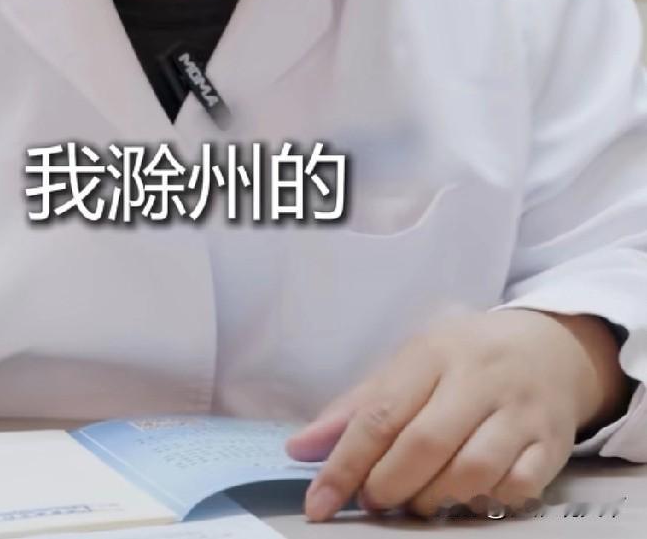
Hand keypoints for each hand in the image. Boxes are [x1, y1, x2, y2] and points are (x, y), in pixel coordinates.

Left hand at [287, 309, 627, 520]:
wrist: (552, 347)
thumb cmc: (466, 358)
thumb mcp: (412, 363)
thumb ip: (358, 405)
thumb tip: (300, 448)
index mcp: (434, 352)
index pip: (380, 413)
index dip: (345, 464)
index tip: (319, 503)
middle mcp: (478, 377)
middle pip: (424, 444)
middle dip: (388, 485)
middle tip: (373, 501)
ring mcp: (519, 410)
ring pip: (471, 470)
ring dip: (434, 499)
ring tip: (418, 502)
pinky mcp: (551, 443)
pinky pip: (516, 488)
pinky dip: (485, 502)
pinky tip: (468, 497)